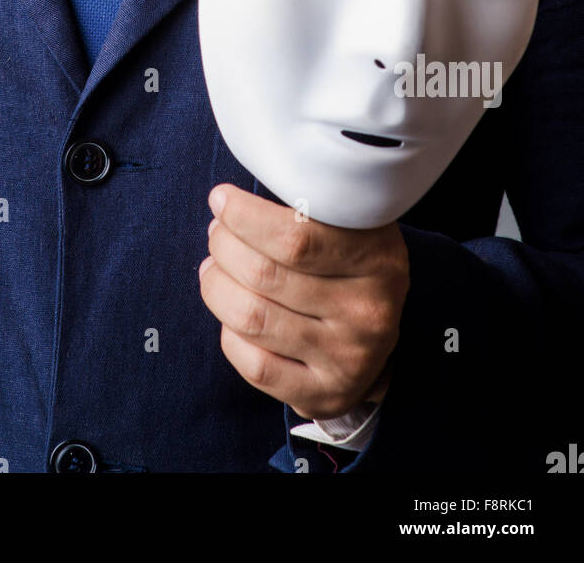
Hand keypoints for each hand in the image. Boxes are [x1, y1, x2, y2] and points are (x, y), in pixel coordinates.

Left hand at [198, 184, 409, 420]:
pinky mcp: (325, 394)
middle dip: (224, 246)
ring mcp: (348, 357)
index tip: (221, 200)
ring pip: (251, 317)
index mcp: (377, 257)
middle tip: (217, 233)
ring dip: (217, 285)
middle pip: (264, 274)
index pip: (295, 237)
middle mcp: (368, 311)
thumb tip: (232, 198)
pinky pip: (255, 365)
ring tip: (214, 267)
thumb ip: (304, 206)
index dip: (244, 216)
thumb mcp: (347, 222)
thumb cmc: (344, 261)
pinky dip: (230, 334)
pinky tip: (231, 314)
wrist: (376, 334)